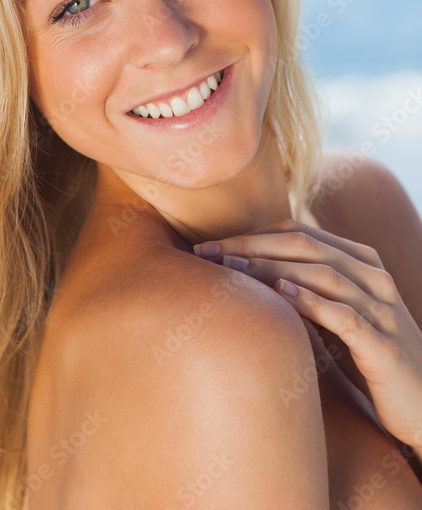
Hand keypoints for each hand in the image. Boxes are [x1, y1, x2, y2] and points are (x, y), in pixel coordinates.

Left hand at [193, 218, 421, 450]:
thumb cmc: (369, 357)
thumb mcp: (334, 316)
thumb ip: (304, 290)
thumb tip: (243, 275)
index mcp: (360, 261)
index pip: (297, 233)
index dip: (250, 234)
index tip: (208, 246)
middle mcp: (372, 277)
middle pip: (303, 245)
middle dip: (250, 245)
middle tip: (207, 253)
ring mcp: (381, 309)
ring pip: (321, 274)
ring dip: (270, 268)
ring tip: (231, 269)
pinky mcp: (384, 345)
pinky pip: (345, 316)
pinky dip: (311, 302)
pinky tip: (281, 294)